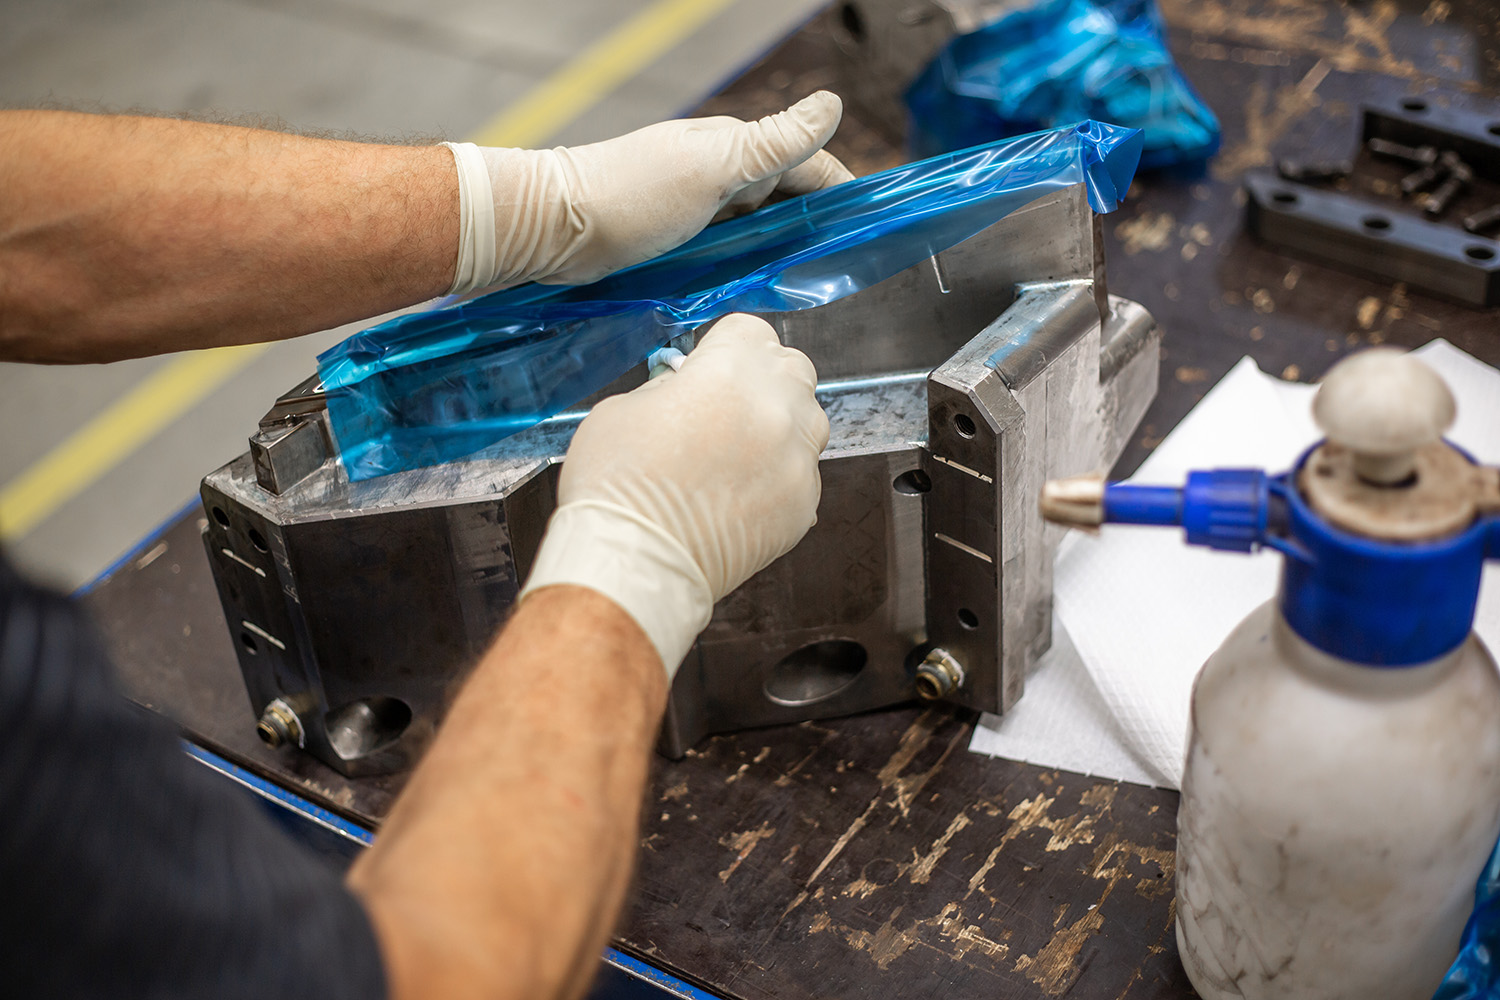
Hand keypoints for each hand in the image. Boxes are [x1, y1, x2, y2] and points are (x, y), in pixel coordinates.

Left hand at [442, 92, 852, 292]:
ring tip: (801, 286)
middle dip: (813, 226)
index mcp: (734, 149)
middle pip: (784, 198)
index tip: (866, 223)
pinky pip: (726, 253)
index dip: (838, 190)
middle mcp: (718, 175)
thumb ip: (774, 144)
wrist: (555, 231)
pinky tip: (751, 290)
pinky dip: (745, 267)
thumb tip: (831, 105)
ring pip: (757, 228)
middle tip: (837, 267)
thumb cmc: (631, 196)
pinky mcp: (675, 241)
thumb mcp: (714, 168)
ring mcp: (696, 209)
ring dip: (778, 251)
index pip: (806, 164)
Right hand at [519, 313, 829, 674]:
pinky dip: (779, 477)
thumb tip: (684, 389)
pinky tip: (740, 494)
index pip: (751, 330)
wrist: (633, 565)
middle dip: (763, 379)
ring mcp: (796, 461)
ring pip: (809, 422)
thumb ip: (667, 388)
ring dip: (780, 425)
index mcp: (730, 372)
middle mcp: (775, 410)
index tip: (710, 364)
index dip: (726, 345)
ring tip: (737, 450)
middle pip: (792, 369)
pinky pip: (802, 475)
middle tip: (728, 403)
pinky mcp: (802, 507)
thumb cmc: (616, 489)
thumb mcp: (621, 409)